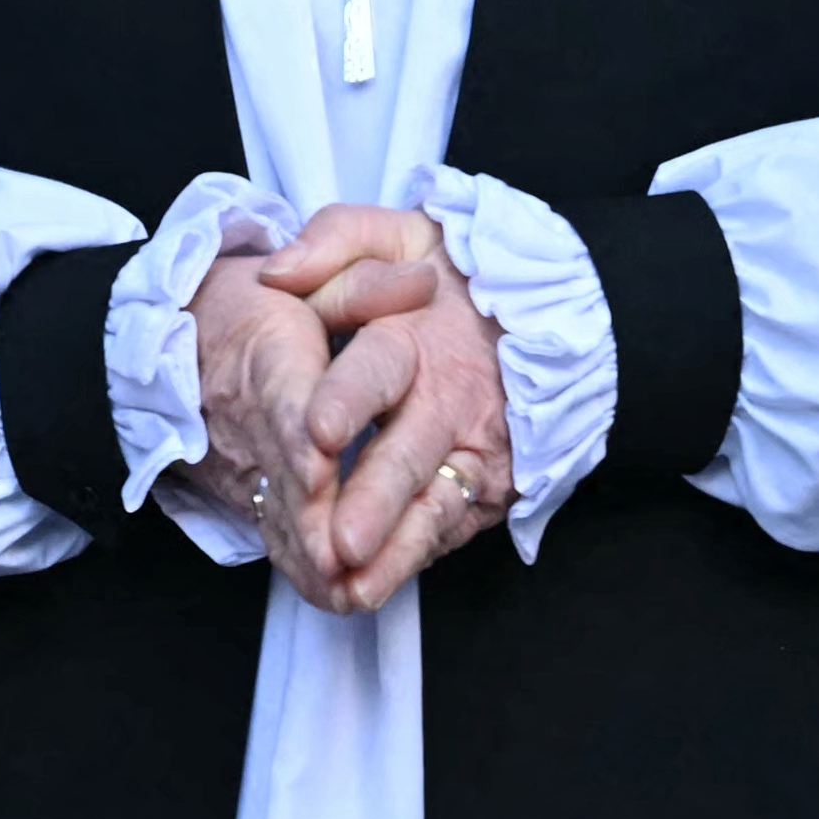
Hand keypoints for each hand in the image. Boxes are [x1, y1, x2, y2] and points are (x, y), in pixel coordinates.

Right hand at [170, 250, 342, 569]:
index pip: (284, 395)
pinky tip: (339, 597)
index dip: (300, 428)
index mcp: (272, 355)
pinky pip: (280, 533)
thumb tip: (421, 284)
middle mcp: (256, 420)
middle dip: (313, 516)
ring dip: (311, 554)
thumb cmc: (253, 303)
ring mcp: (251, 465)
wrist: (181, 337)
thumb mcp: (308, 271)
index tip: (320, 455)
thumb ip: (362, 279)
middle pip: (287, 472)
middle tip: (342, 555)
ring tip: (347, 590)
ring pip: (283, 514)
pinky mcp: (254, 494)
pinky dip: (306, 568)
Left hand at [262, 205, 514, 610]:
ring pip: (435, 504)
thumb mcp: (394, 230)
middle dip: (375, 499)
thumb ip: (334, 242)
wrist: (540, 305)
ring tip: (358, 587)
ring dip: (399, 549)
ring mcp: (474, 447)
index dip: (348, 398)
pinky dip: (418, 558)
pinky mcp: (490, 484)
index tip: (315, 429)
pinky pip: (451, 525)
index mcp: (413, 334)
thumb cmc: (447, 271)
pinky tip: (378, 587)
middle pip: (408, 453)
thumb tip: (277, 271)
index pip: (378, 368)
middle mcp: (447, 397)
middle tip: (341, 541)